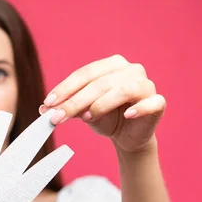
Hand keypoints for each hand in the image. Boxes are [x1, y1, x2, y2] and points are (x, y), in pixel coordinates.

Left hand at [39, 54, 164, 152]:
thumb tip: (44, 110)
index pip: (85, 74)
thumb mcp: (82, 112)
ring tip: (86, 118)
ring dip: (101, 104)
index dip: (65, 88)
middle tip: (58, 117)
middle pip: (100, 83)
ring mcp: (146, 85)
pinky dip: (139, 108)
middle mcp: (130, 70)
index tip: (48, 103)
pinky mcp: (158, 103)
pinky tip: (127, 115)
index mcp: (111, 65)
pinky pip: (151, 102)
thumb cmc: (105, 118)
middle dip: (76, 101)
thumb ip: (66, 107)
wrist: (127, 136)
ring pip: (124, 90)